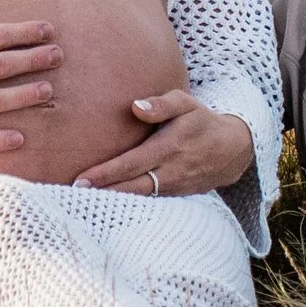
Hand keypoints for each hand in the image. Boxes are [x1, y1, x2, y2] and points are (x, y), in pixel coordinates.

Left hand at [75, 85, 253, 197]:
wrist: (232, 149)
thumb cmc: (201, 120)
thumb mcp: (186, 103)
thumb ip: (161, 104)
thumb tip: (135, 107)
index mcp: (169, 148)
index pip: (131, 164)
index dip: (106, 173)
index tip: (81, 179)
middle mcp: (170, 172)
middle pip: (131, 187)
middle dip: (102, 192)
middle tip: (72, 194)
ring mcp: (174, 187)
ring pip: (139, 198)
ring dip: (112, 200)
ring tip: (83, 200)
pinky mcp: (176, 195)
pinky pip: (149, 202)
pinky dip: (128, 203)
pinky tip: (108, 203)